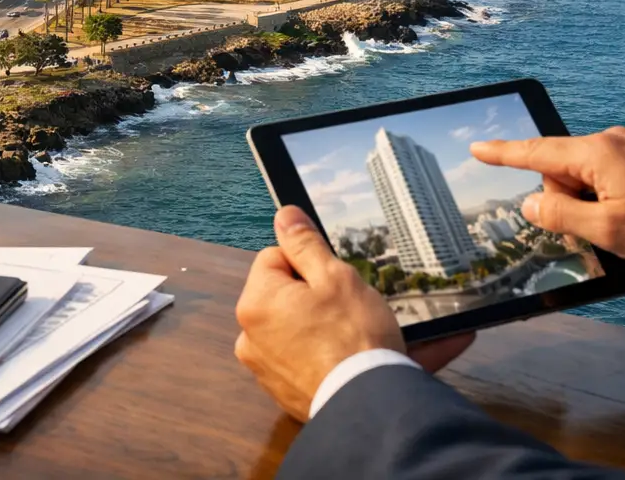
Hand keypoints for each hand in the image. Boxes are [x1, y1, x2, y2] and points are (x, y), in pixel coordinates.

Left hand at [234, 205, 472, 420]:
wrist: (371, 409)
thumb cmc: (354, 340)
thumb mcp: (334, 276)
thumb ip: (304, 244)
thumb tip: (284, 216)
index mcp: (256, 302)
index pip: (276, 258)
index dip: (310, 263)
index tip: (334, 280)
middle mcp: (252, 337)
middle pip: (288, 295)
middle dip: (321, 297)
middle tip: (353, 308)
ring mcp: (269, 368)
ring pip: (303, 327)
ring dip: (334, 327)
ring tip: (372, 335)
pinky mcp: (289, 391)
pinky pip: (313, 360)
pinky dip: (336, 355)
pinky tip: (370, 356)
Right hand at [469, 126, 624, 260]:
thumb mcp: (608, 229)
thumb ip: (561, 215)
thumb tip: (531, 203)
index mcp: (595, 153)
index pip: (535, 151)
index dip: (503, 154)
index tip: (477, 148)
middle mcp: (609, 141)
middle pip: (561, 169)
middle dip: (565, 199)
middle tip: (596, 228)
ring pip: (585, 174)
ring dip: (589, 201)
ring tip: (624, 225)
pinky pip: (606, 173)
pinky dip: (606, 196)